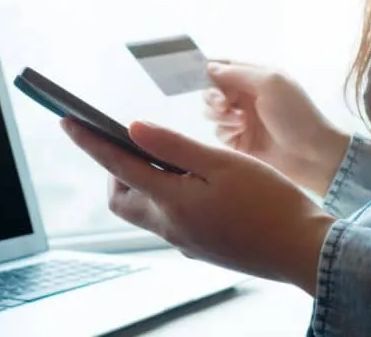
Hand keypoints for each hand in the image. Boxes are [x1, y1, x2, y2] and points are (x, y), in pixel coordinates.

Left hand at [61, 118, 335, 295]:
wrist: (303, 250)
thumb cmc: (270, 202)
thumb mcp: (222, 164)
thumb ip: (174, 146)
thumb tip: (132, 129)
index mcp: (172, 202)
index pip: (117, 166)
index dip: (89, 141)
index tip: (66, 121)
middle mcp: (170, 227)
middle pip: (121, 198)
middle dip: (115, 170)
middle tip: (132, 145)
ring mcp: (184, 242)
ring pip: (144, 211)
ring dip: (141, 184)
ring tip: (166, 161)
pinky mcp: (199, 248)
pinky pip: (168, 221)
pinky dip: (165, 198)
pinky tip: (192, 186)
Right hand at [203, 61, 349, 196]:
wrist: (310, 154)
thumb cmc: (295, 113)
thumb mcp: (269, 82)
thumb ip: (236, 72)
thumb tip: (208, 67)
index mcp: (254, 76)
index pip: (222, 66)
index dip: (208, 71)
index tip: (202, 79)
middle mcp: (245, 96)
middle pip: (211, 90)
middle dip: (212, 96)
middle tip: (223, 104)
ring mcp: (241, 118)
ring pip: (211, 112)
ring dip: (219, 114)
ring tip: (239, 122)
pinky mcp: (237, 140)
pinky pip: (218, 131)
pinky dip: (225, 130)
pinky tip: (241, 133)